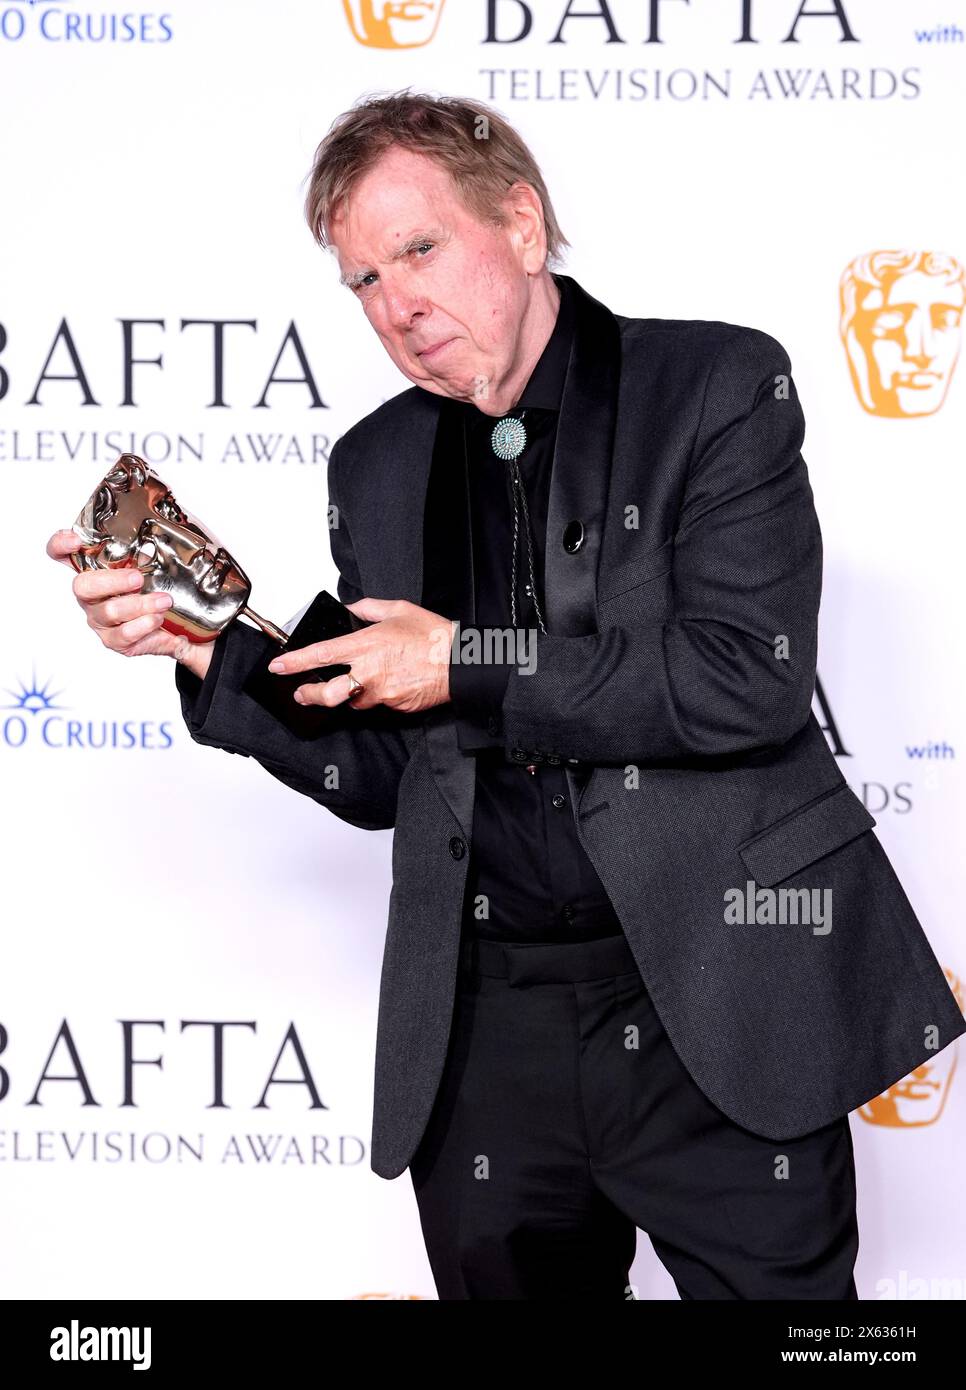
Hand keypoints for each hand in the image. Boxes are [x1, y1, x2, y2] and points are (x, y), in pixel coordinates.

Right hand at [45, 527, 212, 680]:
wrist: (183, 627)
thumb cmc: (163, 590)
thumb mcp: (160, 563)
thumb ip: (157, 542)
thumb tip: (171, 515)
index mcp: (96, 570)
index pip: (62, 555)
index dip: (60, 546)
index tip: (75, 539)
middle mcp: (92, 595)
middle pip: (82, 586)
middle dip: (112, 580)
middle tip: (138, 578)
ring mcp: (100, 619)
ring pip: (109, 611)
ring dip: (140, 604)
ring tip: (164, 601)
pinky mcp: (115, 640)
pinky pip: (123, 634)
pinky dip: (143, 625)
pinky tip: (157, 619)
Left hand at [266, 597, 455, 713]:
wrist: (460, 662)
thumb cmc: (434, 636)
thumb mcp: (399, 610)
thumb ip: (369, 608)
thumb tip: (353, 607)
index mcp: (366, 645)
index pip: (321, 655)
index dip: (295, 663)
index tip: (279, 666)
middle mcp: (369, 672)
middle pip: (327, 693)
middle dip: (309, 695)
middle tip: (302, 693)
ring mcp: (381, 693)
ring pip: (353, 700)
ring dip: (351, 694)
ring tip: (359, 682)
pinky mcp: (394, 706)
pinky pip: (377, 704)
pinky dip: (376, 696)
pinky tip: (388, 684)